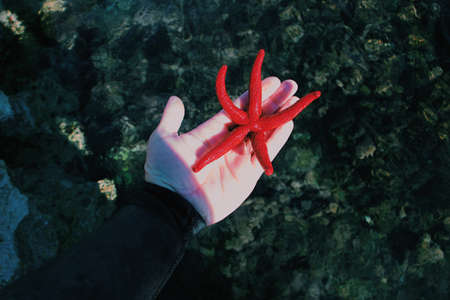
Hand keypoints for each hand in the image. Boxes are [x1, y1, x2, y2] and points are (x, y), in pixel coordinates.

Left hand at [144, 77, 298, 224]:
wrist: (175, 204)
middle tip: (290, 85)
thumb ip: (171, 119)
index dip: (252, 96)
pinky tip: (289, 123)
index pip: (236, 110)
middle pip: (254, 118)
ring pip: (264, 133)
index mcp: (211, 132)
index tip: (270, 81)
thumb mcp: (164, 140)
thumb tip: (175, 99)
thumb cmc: (167, 172)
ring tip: (295, 99)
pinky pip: (265, 154)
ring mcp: (239, 158)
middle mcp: (228, 143)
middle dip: (272, 102)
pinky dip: (277, 139)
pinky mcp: (248, 174)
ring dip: (279, 117)